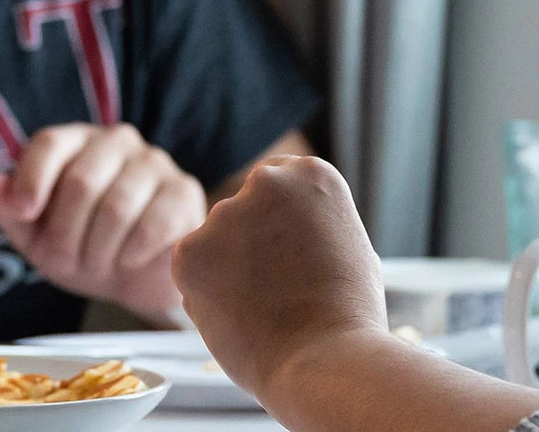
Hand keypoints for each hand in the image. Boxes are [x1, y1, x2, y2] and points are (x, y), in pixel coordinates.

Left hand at [0, 123, 205, 320]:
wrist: (135, 277)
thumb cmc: (79, 245)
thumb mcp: (36, 234)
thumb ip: (10, 209)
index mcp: (74, 141)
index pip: (49, 143)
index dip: (32, 178)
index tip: (25, 213)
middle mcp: (115, 141)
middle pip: (80, 182)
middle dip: (65, 235)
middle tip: (63, 264)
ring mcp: (153, 162)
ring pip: (116, 207)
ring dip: (98, 250)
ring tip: (95, 266)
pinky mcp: (184, 192)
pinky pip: (155, 223)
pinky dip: (132, 253)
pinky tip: (126, 260)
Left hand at [171, 156, 387, 403]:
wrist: (328, 364)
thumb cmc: (348, 316)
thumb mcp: (348, 246)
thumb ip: (310, 223)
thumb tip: (286, 226)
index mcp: (309, 175)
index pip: (277, 186)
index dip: (281, 226)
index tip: (291, 255)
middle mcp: (265, 181)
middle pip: (244, 210)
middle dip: (251, 244)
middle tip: (279, 289)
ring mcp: (225, 213)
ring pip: (217, 240)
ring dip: (229, 269)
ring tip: (265, 308)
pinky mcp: (190, 250)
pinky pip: (193, 269)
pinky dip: (207, 293)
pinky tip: (239, 315)